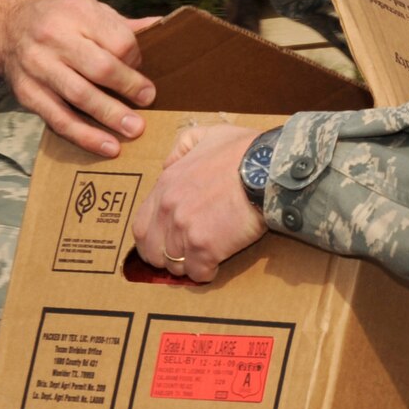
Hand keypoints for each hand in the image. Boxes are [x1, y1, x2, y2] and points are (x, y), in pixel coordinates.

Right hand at [0, 0, 162, 156]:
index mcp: (76, 12)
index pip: (117, 40)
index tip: (144, 72)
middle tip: (148, 102)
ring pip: (80, 96)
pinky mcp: (27, 94)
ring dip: (110, 116)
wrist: (4, 28)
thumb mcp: (87, 9)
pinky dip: (85, 136)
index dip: (135, 59)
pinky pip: (59, 119)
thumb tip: (163, 27)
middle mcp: (53, 38)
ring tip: (134, 130)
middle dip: (128, 87)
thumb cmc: (58, 20)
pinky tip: (108, 147)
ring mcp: (37, 67)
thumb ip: (122, 25)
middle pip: (99, 67)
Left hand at [133, 123, 268, 282]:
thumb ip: (182, 146)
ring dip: (188, 266)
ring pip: (175, 265)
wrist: (268, 168)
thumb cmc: (244, 151)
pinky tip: (216, 265)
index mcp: (166, 185)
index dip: (152, 239)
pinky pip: (198, 273)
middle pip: (152, 250)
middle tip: (183, 257)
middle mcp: (168, 210)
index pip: (140, 226)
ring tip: (203, 260)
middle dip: (164, 258)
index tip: (164, 243)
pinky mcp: (206, 247)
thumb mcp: (207, 134)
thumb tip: (169, 162)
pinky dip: (206, 273)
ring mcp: (185, 230)